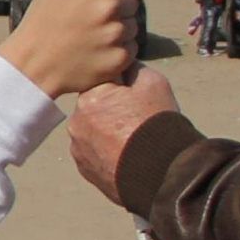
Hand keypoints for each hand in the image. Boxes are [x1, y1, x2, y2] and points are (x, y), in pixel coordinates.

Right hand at [1, 0, 142, 99]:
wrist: (31, 66)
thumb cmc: (41, 22)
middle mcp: (109, 5)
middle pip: (131, 1)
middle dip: (116, 8)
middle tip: (92, 18)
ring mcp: (116, 33)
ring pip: (132, 26)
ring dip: (117, 30)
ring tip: (91, 37)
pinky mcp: (120, 58)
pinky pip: (131, 48)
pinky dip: (117, 51)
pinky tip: (96, 52)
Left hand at [70, 67, 180, 201]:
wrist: (163, 172)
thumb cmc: (157, 123)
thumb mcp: (152, 81)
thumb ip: (131, 68)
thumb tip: (121, 66)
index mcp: (89, 97)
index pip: (102, 82)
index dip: (122, 87)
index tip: (136, 97)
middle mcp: (76, 122)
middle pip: (95, 107)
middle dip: (111, 110)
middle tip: (136, 120)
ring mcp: (78, 148)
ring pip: (92, 131)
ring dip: (106, 132)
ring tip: (132, 140)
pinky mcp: (84, 169)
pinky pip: (93, 152)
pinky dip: (105, 152)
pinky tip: (125, 155)